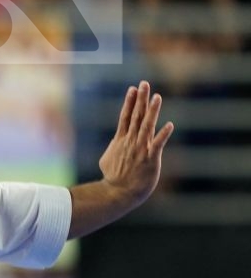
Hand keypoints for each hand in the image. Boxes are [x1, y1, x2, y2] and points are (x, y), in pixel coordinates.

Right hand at [98, 80, 173, 207]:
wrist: (118, 192)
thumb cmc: (113, 178)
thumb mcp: (107, 160)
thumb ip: (113, 149)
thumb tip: (114, 145)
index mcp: (121, 140)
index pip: (125, 117)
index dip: (130, 102)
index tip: (133, 89)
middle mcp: (131, 141)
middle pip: (136, 116)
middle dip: (140, 99)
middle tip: (144, 84)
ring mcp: (140, 149)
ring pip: (147, 126)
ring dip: (152, 111)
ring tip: (157, 97)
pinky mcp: (150, 159)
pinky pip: (158, 144)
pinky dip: (163, 134)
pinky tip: (169, 125)